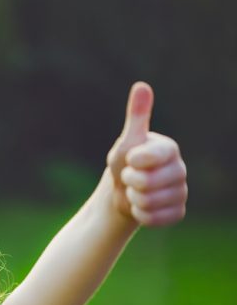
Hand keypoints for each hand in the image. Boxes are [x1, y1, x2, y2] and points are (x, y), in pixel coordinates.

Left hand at [106, 82, 187, 225]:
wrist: (122, 192)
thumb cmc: (124, 163)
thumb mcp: (126, 141)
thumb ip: (136, 116)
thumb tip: (141, 85)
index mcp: (169, 149)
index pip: (148, 158)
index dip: (132, 162)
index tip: (130, 160)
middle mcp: (180, 169)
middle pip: (147, 183)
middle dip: (129, 182)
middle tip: (130, 178)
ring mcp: (181, 192)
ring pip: (149, 202)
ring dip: (133, 199)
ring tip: (135, 191)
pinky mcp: (177, 211)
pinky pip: (154, 218)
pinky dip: (140, 214)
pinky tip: (141, 206)